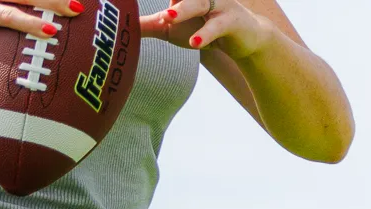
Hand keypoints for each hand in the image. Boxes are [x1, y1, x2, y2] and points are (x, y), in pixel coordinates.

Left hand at [141, 0, 271, 56]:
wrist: (244, 39)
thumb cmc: (204, 28)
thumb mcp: (173, 28)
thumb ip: (152, 25)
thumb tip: (126, 26)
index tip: (159, 9)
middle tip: (160, 10)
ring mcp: (220, 3)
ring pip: (199, 3)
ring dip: (184, 10)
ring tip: (167, 18)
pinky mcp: (232, 20)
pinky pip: (218, 25)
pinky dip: (206, 33)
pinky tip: (195, 42)